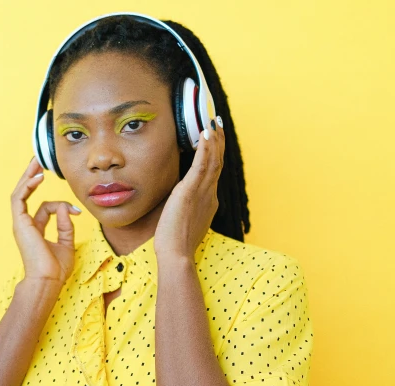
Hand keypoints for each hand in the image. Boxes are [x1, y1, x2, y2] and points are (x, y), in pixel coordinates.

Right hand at [11, 157, 81, 283]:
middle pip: (25, 195)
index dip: (62, 206)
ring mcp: (20, 224)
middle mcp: (25, 225)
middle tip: (38, 161)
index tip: (78, 211)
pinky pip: (19, 199)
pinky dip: (27, 186)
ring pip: (20, 193)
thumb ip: (66, 225)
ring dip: (27, 177)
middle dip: (31, 177)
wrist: (48, 280)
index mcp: (34, 231)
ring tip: (36, 162)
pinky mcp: (19, 223)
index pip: (45, 209)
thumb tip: (68, 208)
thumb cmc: (56, 269)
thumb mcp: (66, 243)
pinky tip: (37, 177)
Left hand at [154, 116, 225, 261]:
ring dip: (214, 140)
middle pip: (217, 162)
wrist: (176, 254)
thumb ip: (185, 207)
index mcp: (208, 201)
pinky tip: (206, 134)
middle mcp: (209, 194)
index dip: (215, 155)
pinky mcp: (191, 191)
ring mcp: (202, 192)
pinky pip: (202, 165)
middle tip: (218, 124)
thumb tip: (179, 201)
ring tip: (214, 123)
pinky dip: (206, 148)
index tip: (215, 140)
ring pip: (213, 160)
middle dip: (218, 142)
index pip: (213, 173)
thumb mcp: (183, 220)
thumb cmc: (175, 243)